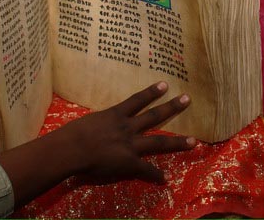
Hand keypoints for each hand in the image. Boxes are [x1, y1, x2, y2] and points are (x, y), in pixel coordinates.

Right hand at [0, 82, 196, 207]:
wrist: (71, 149)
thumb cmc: (70, 135)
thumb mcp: (85, 123)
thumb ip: (96, 124)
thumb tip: (93, 127)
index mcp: (115, 115)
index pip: (136, 100)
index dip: (151, 92)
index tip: (164, 84)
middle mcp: (127, 127)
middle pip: (154, 116)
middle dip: (172, 107)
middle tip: (187, 99)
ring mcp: (130, 145)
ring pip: (159, 141)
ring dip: (177, 142)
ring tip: (193, 141)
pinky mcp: (129, 162)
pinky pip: (145, 169)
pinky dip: (155, 174)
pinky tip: (164, 179)